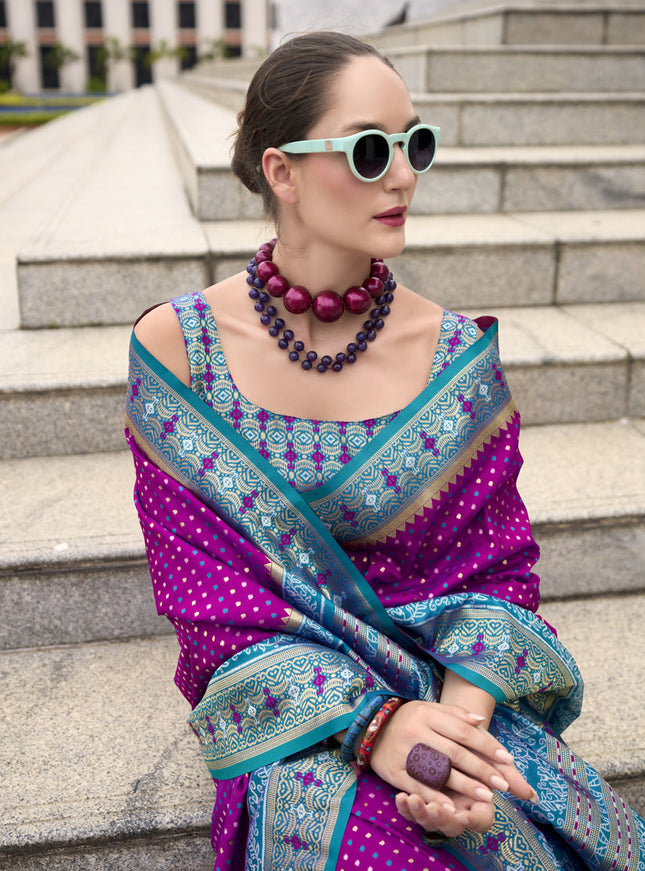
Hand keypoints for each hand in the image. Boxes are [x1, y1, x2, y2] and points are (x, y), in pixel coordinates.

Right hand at [370, 701, 535, 836]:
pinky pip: (419, 787)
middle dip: (482, 769)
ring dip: (466, 786)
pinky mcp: (395, 771)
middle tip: (502, 784)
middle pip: (454, 753)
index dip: (486, 746)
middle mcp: (416, 731)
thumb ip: (455, 714)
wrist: (371, 728)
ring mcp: (405, 752)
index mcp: (427, 714)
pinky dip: (437, 799)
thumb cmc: (409, 719)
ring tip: (487, 796)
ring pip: (439, 772)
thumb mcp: (429, 709)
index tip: (506, 759)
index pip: (463, 731)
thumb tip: (480, 721)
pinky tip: (454, 808)